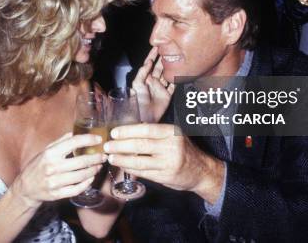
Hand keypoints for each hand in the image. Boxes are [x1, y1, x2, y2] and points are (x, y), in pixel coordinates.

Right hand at [13, 132, 105, 207]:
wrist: (25, 188)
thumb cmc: (37, 166)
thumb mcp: (45, 150)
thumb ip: (60, 141)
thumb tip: (74, 132)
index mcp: (50, 153)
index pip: (74, 142)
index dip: (89, 139)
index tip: (99, 139)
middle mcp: (53, 167)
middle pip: (81, 161)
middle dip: (96, 157)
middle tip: (104, 155)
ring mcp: (55, 182)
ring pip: (81, 176)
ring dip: (94, 170)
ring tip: (99, 165)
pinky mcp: (57, 194)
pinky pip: (77, 189)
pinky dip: (87, 183)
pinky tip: (91, 178)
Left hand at [104, 124, 223, 200]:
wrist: (201, 170)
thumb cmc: (182, 149)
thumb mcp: (172, 135)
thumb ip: (154, 133)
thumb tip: (126, 131)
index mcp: (172, 132)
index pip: (146, 129)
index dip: (128, 131)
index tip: (114, 133)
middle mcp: (171, 147)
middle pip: (140, 145)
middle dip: (120, 146)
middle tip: (107, 146)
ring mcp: (168, 163)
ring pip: (140, 161)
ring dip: (122, 159)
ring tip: (110, 157)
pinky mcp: (165, 177)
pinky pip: (143, 172)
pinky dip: (130, 169)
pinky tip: (122, 166)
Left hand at [132, 47, 174, 122]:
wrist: (143, 117)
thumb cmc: (137, 103)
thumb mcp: (136, 85)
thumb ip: (142, 73)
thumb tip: (148, 62)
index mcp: (144, 79)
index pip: (149, 64)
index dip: (152, 55)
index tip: (157, 46)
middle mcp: (153, 82)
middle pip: (159, 67)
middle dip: (163, 58)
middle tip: (168, 49)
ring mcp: (160, 88)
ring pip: (167, 74)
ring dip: (170, 66)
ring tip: (175, 57)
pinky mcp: (167, 95)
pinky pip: (173, 85)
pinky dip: (177, 79)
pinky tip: (179, 73)